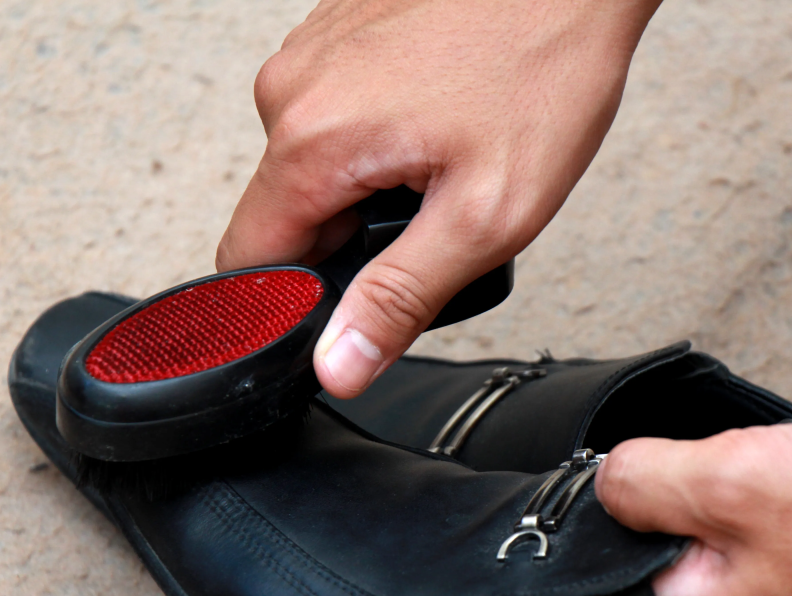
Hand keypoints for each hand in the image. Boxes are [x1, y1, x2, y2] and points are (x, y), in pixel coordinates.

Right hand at [217, 0, 661, 396]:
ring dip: (369, 186)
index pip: (248, 262)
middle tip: (435, 213)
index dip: (295, 303)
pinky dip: (377, 137)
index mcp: (313, 141)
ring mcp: (311, 53)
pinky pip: (334, 117)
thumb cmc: (543, 67)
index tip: (356, 302)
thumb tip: (340, 364)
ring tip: (445, 157)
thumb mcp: (482, 215)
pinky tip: (437, 118)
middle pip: (287, 215)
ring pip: (314, 166)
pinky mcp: (336, 34)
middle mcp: (292, 89)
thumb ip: (399, 299)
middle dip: (352, 238)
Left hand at [594, 424, 791, 595]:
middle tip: (741, 461)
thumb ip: (650, 477)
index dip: (623, 485)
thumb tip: (602, 474)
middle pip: (661, 520)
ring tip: (784, 469)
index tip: (656, 455)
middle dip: (688, 472)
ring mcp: (768, 583)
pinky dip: (770, 478)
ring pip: (715, 507)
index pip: (610, 545)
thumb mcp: (736, 483)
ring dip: (734, 472)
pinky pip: (761, 508)